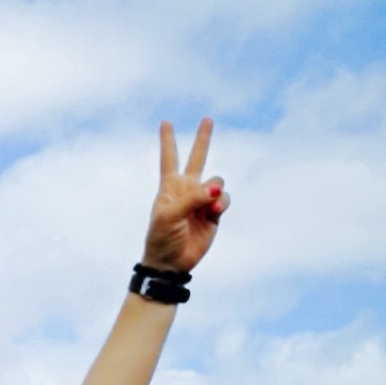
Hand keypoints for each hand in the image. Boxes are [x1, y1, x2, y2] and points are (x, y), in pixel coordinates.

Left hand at [144, 118, 228, 272]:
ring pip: (217, 182)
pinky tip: (214, 212)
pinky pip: (223, 199)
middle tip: (207, 119)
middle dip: (203, 140)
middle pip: (197, 158)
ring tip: (210, 207)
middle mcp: (187, 190)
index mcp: (170, 187)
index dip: (168, 141)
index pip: (169, 159)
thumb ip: (192, 198)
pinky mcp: (213, 214)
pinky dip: (221, 203)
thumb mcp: (169, 216)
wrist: (170, 264)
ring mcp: (201, 201)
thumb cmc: (162, 238)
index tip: (165, 122)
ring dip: (215, 191)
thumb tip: (215, 190)